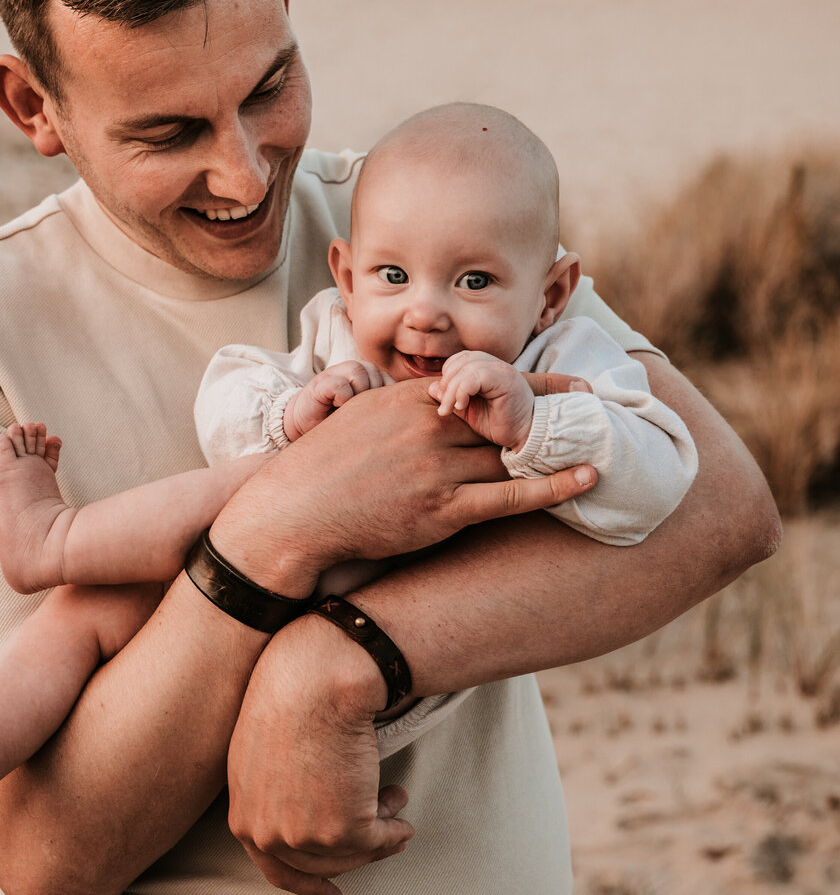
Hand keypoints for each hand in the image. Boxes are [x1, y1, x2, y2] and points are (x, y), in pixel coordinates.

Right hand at [209, 376, 598, 595]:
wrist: (292, 513)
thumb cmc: (322, 469)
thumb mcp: (360, 417)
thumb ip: (405, 408)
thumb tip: (441, 403)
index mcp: (409, 400)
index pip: (485, 383)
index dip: (536, 381)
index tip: (574, 381)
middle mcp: (428, 426)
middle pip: (507, 414)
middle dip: (557, 413)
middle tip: (603, 412)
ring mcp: (436, 468)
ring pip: (514, 452)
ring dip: (559, 447)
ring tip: (602, 441)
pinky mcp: (440, 510)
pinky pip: (509, 496)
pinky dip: (553, 486)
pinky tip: (586, 478)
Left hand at [227, 612, 410, 894]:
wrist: (314, 680)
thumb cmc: (293, 699)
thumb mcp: (263, 752)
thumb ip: (277, 794)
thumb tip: (314, 817)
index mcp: (243, 816)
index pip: (276, 867)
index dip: (309, 885)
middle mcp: (266, 834)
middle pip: (322, 863)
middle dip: (358, 850)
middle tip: (387, 832)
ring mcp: (301, 837)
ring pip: (353, 854)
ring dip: (380, 832)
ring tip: (396, 803)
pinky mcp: (340, 832)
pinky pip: (378, 841)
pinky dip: (394, 828)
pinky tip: (401, 806)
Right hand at [281, 359, 386, 440]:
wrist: (305, 426)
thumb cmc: (339, 422)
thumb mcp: (366, 414)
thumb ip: (384, 407)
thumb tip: (409, 414)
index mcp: (368, 377)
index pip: (390, 381)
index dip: (388, 399)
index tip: (376, 415)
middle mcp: (353, 371)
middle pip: (377, 374)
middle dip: (373, 396)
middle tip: (361, 413)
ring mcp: (335, 374)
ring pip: (360, 373)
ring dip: (358, 394)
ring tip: (348, 409)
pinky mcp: (320, 384)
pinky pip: (340, 385)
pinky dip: (342, 397)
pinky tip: (336, 407)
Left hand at [429, 350, 536, 450]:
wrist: (525, 436)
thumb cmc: (499, 424)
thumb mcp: (470, 410)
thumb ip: (453, 397)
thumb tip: (431, 387)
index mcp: (487, 367)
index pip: (458, 360)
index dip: (447, 377)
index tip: (445, 400)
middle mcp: (495, 363)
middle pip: (459, 362)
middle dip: (446, 384)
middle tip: (445, 407)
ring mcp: (501, 369)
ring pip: (465, 368)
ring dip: (452, 390)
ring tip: (452, 409)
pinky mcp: (505, 379)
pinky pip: (475, 377)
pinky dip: (462, 391)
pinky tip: (462, 406)